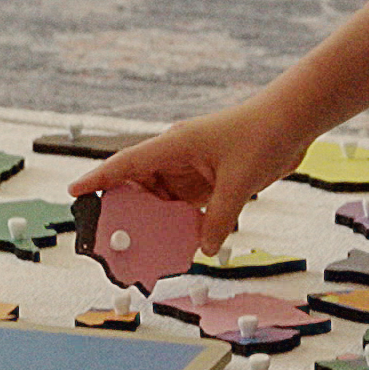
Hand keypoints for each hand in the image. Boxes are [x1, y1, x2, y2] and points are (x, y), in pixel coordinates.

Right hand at [68, 103, 311, 255]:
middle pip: (140, 185)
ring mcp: (193, 166)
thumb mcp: (239, 182)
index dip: (99, 179)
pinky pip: (186, 203)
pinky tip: (181, 242)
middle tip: (112, 238)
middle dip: (126, 211)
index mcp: (175, 145)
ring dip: (156, 221)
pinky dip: (181, 221)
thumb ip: (220, 218)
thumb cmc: (263, 135)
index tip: (74, 193)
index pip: (126, 163)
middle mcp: (178, 155)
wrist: (294, 120)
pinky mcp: (210, 177)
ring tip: (146, 248)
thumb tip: (206, 250)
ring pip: (163, 198)